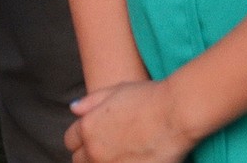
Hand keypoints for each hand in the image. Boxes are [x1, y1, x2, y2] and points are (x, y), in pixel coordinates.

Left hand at [65, 80, 193, 162]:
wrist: (176, 113)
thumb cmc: (149, 97)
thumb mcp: (118, 89)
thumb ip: (92, 100)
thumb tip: (74, 108)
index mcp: (88, 127)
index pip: (71, 140)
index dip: (82, 136)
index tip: (94, 134)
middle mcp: (94, 151)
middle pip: (79, 160)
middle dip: (89, 152)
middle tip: (108, 145)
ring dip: (102, 161)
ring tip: (119, 153)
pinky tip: (131, 158)